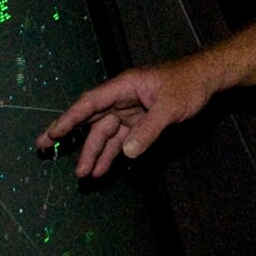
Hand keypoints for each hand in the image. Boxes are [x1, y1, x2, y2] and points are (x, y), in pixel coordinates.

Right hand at [35, 57, 219, 177]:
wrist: (208, 79)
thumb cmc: (188, 84)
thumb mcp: (169, 106)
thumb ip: (149, 129)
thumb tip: (127, 153)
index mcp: (124, 87)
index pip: (89, 104)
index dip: (68, 119)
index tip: (51, 134)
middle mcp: (122, 99)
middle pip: (93, 122)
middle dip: (74, 140)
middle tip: (46, 153)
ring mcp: (131, 110)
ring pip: (107, 134)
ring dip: (96, 153)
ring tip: (85, 175)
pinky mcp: (141, 120)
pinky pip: (122, 138)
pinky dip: (113, 153)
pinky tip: (104, 169)